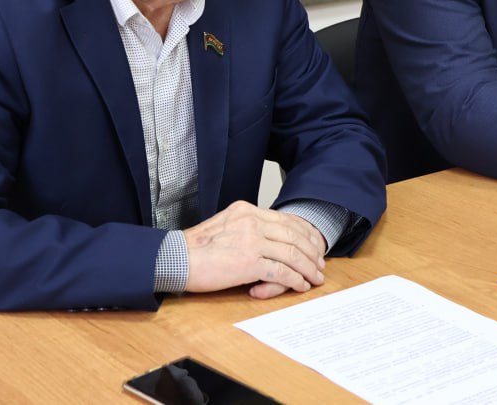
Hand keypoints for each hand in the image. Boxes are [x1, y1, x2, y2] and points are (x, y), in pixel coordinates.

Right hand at [183, 201, 326, 299]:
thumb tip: (267, 240)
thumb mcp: (224, 225)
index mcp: (246, 210)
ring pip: (292, 254)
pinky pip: (281, 272)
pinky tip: (300, 285)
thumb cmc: (195, 248)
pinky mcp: (248, 262)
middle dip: (311, 252)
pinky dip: (295, 280)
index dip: (305, 234)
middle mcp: (251, 221)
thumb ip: (245, 227)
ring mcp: (251, 241)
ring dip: (308, 269)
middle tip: (320, 265)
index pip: (285, 219)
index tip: (314, 246)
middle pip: (293, 235)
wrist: (176, 258)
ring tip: (315, 279)